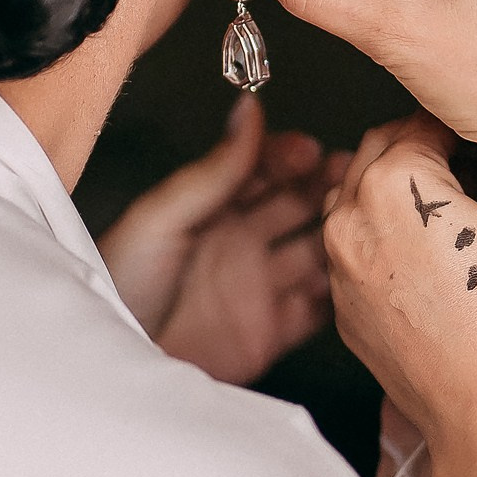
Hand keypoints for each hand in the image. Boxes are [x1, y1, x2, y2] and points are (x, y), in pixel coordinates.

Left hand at [98, 98, 341, 385]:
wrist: (113, 366)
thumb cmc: (118, 287)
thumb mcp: (161, 217)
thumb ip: (213, 170)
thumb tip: (248, 110)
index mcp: (210, 209)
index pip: (263, 169)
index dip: (290, 157)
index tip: (312, 151)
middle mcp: (239, 243)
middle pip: (297, 205)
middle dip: (327, 188)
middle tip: (353, 178)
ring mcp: (258, 287)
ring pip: (316, 253)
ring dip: (340, 237)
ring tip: (362, 224)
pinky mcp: (270, 333)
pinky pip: (318, 310)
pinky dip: (340, 295)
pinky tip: (356, 277)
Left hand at [324, 112, 476, 452]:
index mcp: (396, 184)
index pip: (424, 121)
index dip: (462, 122)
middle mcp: (352, 217)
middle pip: (379, 150)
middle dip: (421, 148)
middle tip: (469, 164)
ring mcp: (340, 265)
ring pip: (356, 197)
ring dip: (393, 190)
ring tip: (445, 209)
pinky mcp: (341, 307)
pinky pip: (353, 250)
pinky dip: (381, 238)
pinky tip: (426, 255)